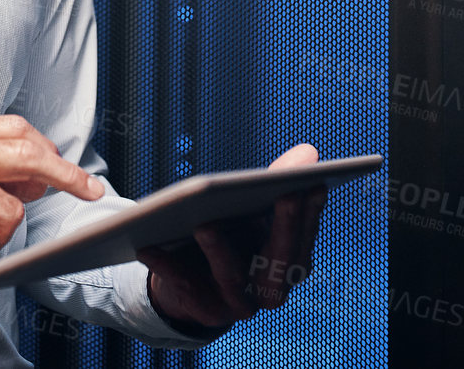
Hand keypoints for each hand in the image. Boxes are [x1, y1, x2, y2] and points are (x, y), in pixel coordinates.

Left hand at [137, 143, 326, 332]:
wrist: (192, 279)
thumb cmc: (231, 233)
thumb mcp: (253, 207)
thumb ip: (278, 181)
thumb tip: (309, 152)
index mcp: (290, 261)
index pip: (305, 236)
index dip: (311, 211)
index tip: (314, 183)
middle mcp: (271, 288)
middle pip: (281, 261)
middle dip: (285, 227)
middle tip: (283, 194)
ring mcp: (240, 303)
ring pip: (233, 278)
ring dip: (221, 252)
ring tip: (204, 224)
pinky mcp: (206, 311)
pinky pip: (186, 288)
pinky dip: (168, 267)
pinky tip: (149, 244)